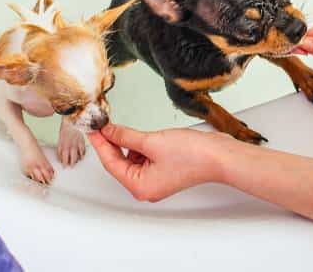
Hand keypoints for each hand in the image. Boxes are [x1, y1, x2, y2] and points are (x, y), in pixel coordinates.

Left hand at [88, 124, 228, 201]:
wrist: (219, 155)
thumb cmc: (193, 155)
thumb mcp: (152, 141)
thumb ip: (126, 136)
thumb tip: (108, 132)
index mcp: (139, 186)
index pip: (111, 163)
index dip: (101, 144)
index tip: (93, 129)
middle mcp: (146, 187)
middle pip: (120, 163)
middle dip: (113, 143)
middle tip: (104, 125)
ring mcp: (155, 180)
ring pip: (131, 159)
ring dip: (128, 143)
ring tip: (126, 128)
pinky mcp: (164, 170)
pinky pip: (144, 158)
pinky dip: (140, 145)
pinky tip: (142, 135)